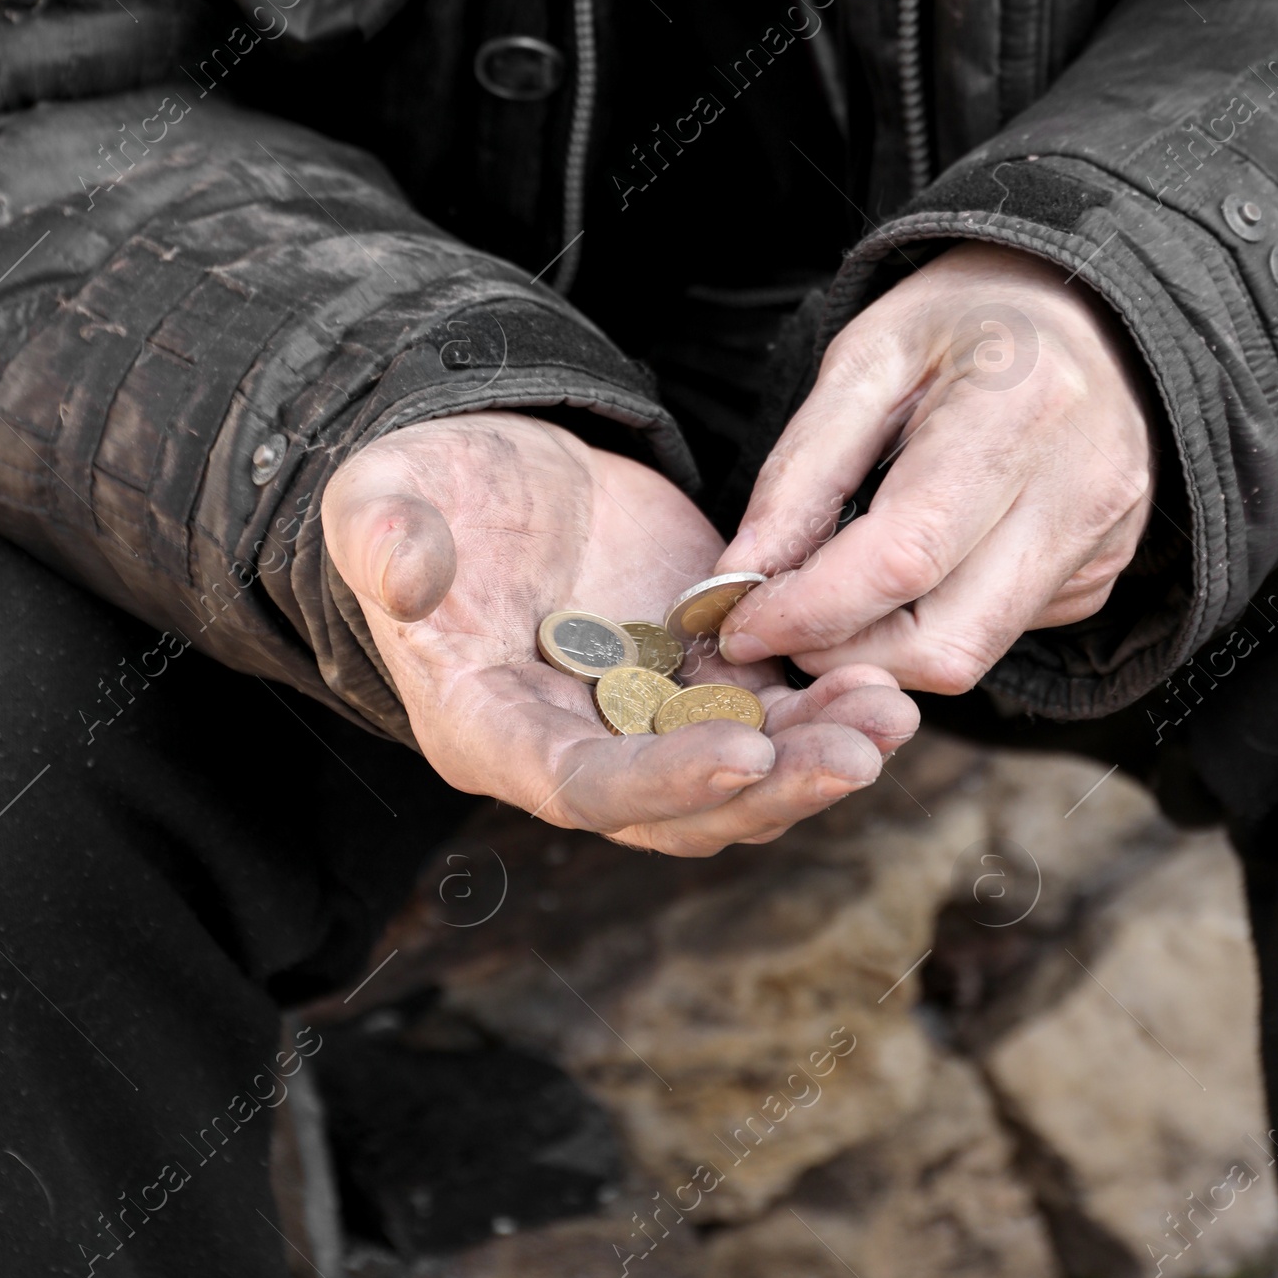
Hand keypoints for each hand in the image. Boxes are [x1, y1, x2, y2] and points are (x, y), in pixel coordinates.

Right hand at [322, 412, 917, 854]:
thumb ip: (388, 538)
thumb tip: (405, 569)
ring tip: (892, 714)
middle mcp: (575, 745)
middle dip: (774, 790)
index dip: (663, 781)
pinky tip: (887, 680)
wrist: (484, 471)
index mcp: (489, 729)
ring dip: (817, 755)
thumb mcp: (385, 498)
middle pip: (682, 806)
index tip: (745, 753)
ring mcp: (643, 714)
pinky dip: (824, 706)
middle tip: (859, 754)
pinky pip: (768, 710)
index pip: (582, 786)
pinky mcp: (695, 669)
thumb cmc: (420, 490)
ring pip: (741, 770)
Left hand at [715, 243, 1154, 691]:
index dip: (810, 609)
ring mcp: (1102, 541)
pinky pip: (1000, 631)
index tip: (739, 621)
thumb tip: (743, 575)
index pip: (904, 557)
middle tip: (777, 624)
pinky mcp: (1103, 572)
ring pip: (972, 654)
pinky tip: (916, 566)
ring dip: (883, 649)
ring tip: (834, 598)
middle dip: (840, 652)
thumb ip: (802, 470)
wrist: (1086, 309)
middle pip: (943, 641)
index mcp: (1018, 411)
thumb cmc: (967, 318)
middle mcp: (1080, 489)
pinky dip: (935, 620)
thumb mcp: (867, 359)